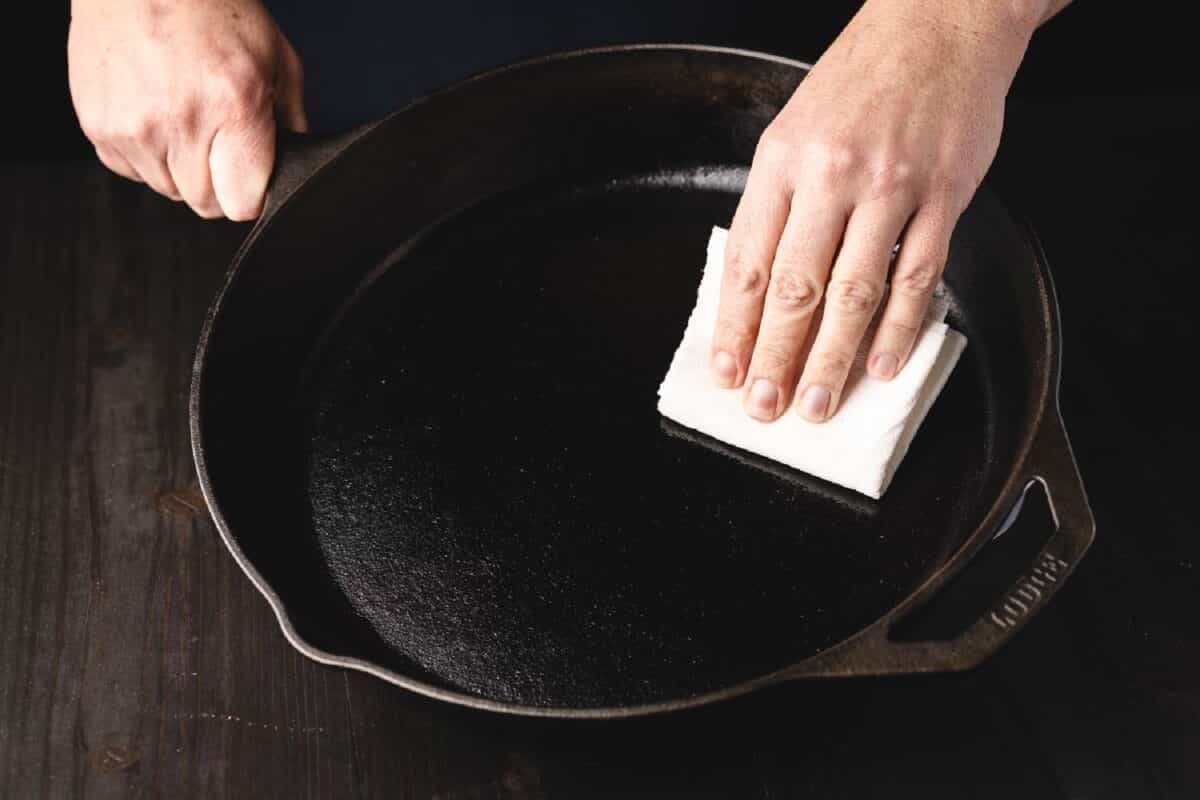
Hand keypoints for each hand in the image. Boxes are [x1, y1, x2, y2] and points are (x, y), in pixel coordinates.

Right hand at [68, 0, 306, 219]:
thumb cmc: (212, 8)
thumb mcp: (278, 59)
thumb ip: (291, 123)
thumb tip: (294, 167)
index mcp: (233, 108)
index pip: (241, 205)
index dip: (250, 195)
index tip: (251, 177)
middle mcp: (179, 122)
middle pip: (205, 203)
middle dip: (218, 182)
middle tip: (219, 139)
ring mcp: (133, 128)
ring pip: (167, 190)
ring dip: (180, 167)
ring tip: (185, 116)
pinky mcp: (98, 127)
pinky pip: (131, 170)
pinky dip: (146, 153)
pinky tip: (155, 112)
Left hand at [712, 0, 1041, 421]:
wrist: (939, 20)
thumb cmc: (860, 80)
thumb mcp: (792, 129)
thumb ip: (777, 204)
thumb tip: (757, 287)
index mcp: (781, 160)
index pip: (747, 261)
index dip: (734, 325)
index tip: (726, 370)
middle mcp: (831, 174)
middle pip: (795, 287)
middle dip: (775, 357)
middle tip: (765, 406)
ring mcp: (891, 186)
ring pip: (855, 291)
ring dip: (834, 358)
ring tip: (817, 402)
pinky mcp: (943, 193)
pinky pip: (918, 273)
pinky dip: (899, 326)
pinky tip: (883, 364)